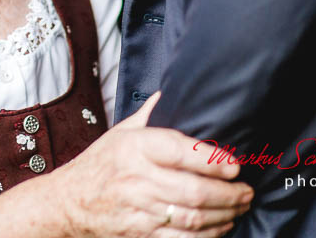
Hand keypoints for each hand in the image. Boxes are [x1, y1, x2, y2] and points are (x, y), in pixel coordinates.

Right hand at [55, 94, 252, 237]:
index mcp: (135, 148)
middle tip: (247, 191)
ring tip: (239, 208)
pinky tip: (220, 227)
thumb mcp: (118, 133)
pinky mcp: (140, 234)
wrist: (67, 202)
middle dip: (229, 194)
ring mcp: (139, 210)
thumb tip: (170, 93)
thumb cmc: (98, 164)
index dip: (213, 160)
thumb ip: (149, 116)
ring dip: (224, 215)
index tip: (235, 164)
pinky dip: (207, 236)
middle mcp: (138, 179)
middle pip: (194, 190)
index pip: (180, 151)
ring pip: (193, 218)